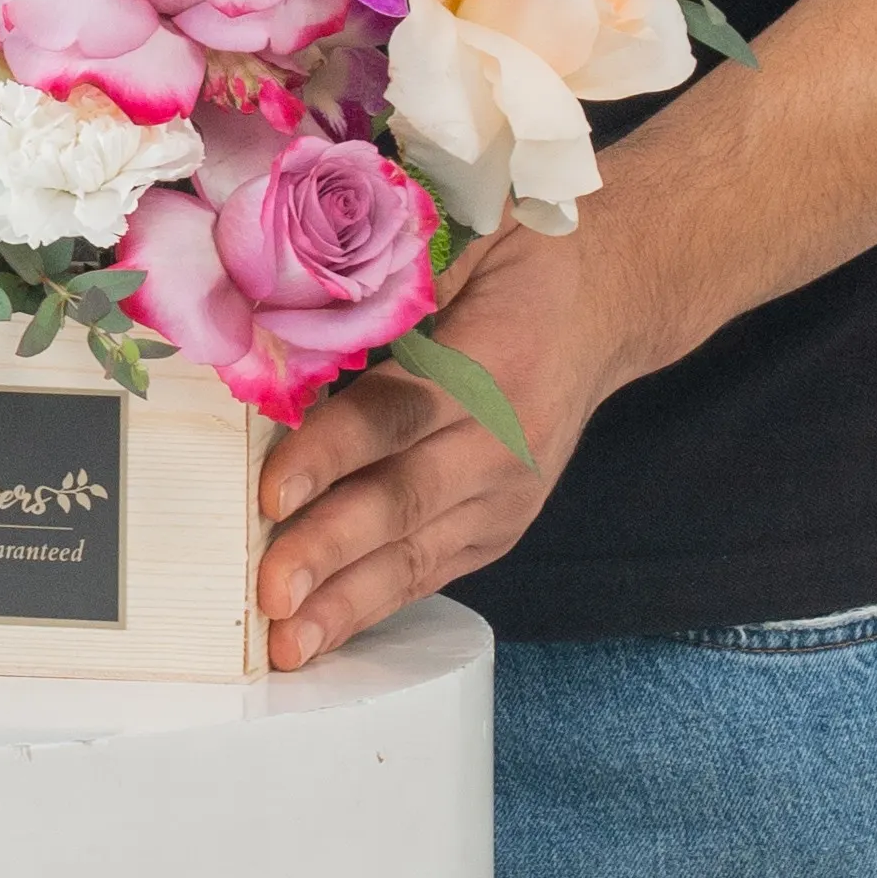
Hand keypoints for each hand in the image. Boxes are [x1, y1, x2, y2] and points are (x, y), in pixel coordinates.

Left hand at [254, 223, 652, 668]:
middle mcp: (503, 441)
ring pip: (417, 553)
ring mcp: (505, 494)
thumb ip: (387, 276)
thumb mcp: (463, 232)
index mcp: (492, 361)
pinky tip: (325, 636)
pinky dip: (376, 606)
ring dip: (348, 602)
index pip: (397, 412)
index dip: (332, 453)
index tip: (271, 490)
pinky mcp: (500, 526)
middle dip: (331, 550)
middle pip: (404, 499)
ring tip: (289, 645)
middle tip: (270, 591)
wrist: (605, 300)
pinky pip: (432, 571)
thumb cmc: (516, 253)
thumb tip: (278, 298)